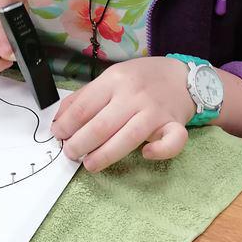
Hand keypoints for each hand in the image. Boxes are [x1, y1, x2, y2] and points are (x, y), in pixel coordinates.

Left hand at [51, 57, 194, 171]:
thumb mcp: (111, 77)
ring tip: (90, 164)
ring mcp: (155, 111)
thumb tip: (59, 120)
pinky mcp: (175, 125)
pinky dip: (158, 151)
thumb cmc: (141, 79)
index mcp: (114, 80)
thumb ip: (84, 96)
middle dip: (79, 144)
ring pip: (128, 138)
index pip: (83, 108)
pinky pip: (171, 142)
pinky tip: (145, 154)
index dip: (66, 126)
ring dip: (104, 155)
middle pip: (101, 126)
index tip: (59, 136)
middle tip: (71, 154)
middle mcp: (134, 95)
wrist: (182, 76)